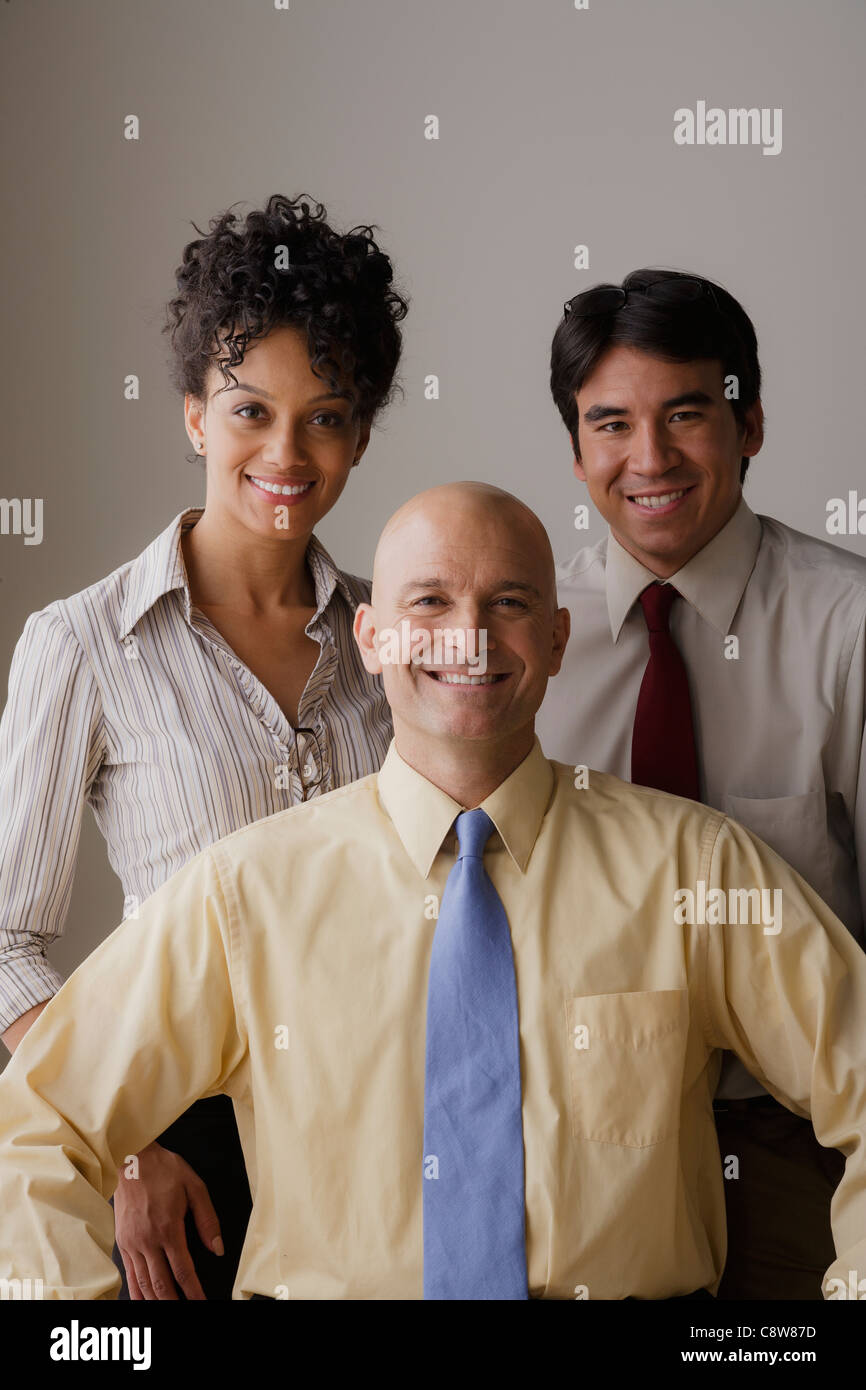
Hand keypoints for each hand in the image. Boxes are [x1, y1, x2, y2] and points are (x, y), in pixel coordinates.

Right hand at [114, 1141, 223, 1299]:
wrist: (131, 1159)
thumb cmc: (164, 1169)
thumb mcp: (194, 1186)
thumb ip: (208, 1219)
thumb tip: (217, 1248)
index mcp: (168, 1228)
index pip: (183, 1270)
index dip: (193, 1291)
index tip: (201, 1302)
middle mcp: (148, 1240)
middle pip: (162, 1284)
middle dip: (175, 1302)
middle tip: (186, 1310)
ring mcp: (132, 1243)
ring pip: (144, 1284)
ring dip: (156, 1301)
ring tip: (168, 1309)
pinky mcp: (122, 1242)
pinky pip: (129, 1275)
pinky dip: (137, 1293)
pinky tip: (144, 1300)